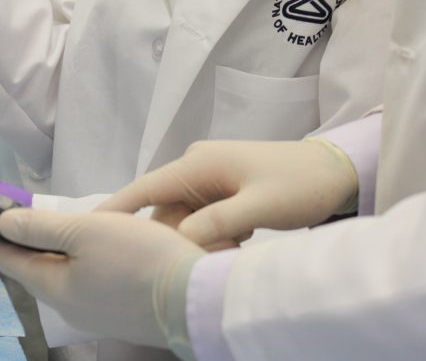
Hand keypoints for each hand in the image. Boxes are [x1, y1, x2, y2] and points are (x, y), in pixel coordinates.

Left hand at [0, 210, 204, 348]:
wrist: (200, 300)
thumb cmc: (140, 261)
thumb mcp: (87, 232)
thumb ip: (41, 229)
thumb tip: (3, 225)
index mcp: (56, 289)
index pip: (10, 261)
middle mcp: (72, 308)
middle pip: (36, 271)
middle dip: (20, 246)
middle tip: (8, 220)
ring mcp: (99, 314)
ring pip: (64, 278)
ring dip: (51, 253)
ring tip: (47, 230)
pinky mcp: (124, 313)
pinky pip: (88, 283)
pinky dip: (78, 263)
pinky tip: (91, 250)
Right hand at [98, 140, 358, 249]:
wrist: (339, 171)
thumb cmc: (300, 184)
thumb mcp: (259, 206)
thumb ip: (217, 223)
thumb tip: (178, 241)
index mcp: (199, 164)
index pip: (145, 188)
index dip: (115, 209)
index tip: (86, 228)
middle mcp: (197, 167)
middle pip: (162, 209)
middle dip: (164, 237)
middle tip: (171, 262)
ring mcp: (210, 179)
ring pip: (182, 217)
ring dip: (190, 240)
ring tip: (208, 255)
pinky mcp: (223, 190)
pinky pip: (200, 217)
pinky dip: (206, 236)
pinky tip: (224, 248)